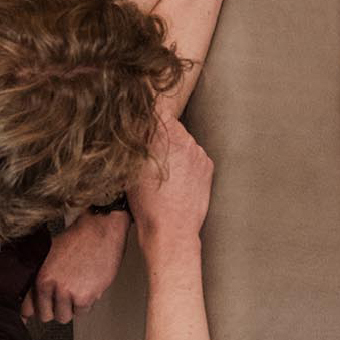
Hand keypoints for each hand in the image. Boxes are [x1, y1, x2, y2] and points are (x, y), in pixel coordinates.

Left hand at [25, 211, 127, 322]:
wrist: (100, 230)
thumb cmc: (77, 239)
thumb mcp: (48, 255)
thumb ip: (38, 277)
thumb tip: (28, 301)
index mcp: (40, 276)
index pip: (28, 308)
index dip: (33, 310)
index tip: (35, 312)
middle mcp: (52, 286)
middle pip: (47, 316)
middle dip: (53, 309)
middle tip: (61, 298)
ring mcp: (69, 293)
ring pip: (65, 316)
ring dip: (70, 307)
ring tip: (76, 290)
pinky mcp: (86, 297)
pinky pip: (82, 312)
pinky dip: (86, 303)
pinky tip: (88, 287)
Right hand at [129, 118, 212, 254]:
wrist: (172, 231)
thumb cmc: (147, 204)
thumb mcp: (131, 168)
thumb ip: (136, 142)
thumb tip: (137, 124)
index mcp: (162, 136)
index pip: (156, 109)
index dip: (148, 114)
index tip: (143, 120)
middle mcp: (183, 139)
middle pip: (170, 126)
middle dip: (160, 135)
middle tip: (151, 155)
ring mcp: (197, 152)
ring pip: (183, 141)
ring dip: (174, 150)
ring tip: (165, 173)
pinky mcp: (207, 165)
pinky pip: (194, 155)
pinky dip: (186, 163)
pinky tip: (177, 180)